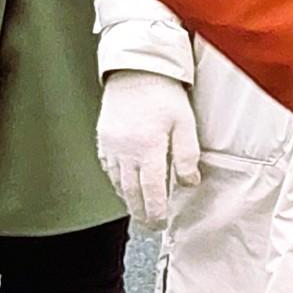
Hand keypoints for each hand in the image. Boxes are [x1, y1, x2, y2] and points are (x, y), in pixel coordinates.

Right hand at [97, 71, 199, 229]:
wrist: (135, 67)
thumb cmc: (163, 92)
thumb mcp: (185, 122)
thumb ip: (187, 156)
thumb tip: (189, 183)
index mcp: (148, 148)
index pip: (151, 192)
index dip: (156, 213)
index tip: (161, 223)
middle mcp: (126, 151)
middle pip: (131, 193)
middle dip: (141, 213)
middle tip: (150, 225)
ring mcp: (111, 146)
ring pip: (118, 183)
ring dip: (129, 200)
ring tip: (139, 210)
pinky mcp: (103, 139)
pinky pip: (108, 168)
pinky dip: (117, 182)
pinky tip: (125, 185)